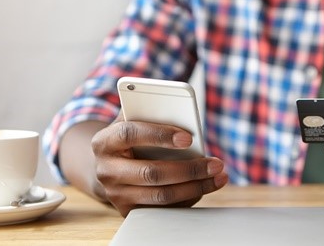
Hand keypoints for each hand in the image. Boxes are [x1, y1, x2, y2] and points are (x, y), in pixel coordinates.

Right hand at [91, 117, 227, 215]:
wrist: (108, 166)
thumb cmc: (129, 138)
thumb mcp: (132, 120)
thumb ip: (150, 113)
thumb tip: (182, 111)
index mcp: (105, 141)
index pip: (130, 134)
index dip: (159, 135)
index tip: (189, 138)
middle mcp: (106, 170)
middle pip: (152, 172)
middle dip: (189, 169)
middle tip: (216, 163)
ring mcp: (116, 194)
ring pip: (161, 195)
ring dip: (195, 187)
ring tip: (218, 176)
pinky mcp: (128, 211)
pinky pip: (163, 209)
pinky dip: (188, 198)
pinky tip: (204, 187)